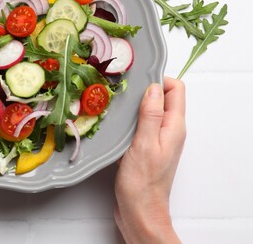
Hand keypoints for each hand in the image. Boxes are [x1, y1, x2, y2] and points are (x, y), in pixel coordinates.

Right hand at [114, 77, 185, 243]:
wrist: (139, 210)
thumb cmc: (142, 182)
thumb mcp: (145, 144)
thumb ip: (151, 115)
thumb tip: (154, 87)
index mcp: (174, 127)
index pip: (175, 89)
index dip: (158, 80)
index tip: (136, 81)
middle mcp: (169, 130)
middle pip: (162, 97)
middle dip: (144, 90)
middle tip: (122, 91)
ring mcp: (157, 139)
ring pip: (149, 110)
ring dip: (134, 105)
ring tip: (116, 105)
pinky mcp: (145, 147)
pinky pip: (140, 124)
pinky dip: (129, 119)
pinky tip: (114, 123)